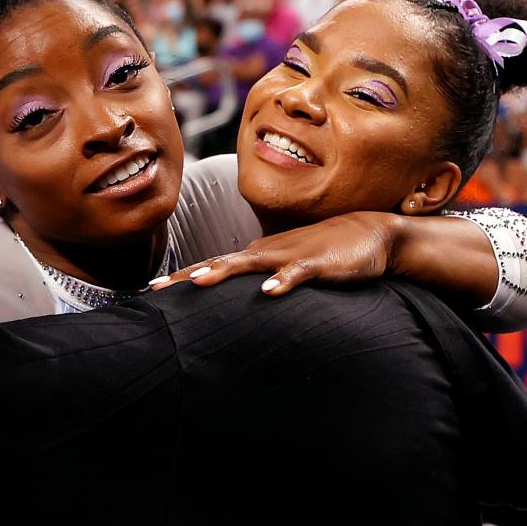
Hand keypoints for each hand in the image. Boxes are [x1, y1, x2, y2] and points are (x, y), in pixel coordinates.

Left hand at [151, 212, 401, 295]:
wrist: (371, 233)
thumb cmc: (326, 251)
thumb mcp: (288, 265)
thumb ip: (263, 275)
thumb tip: (240, 291)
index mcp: (258, 254)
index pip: (215, 264)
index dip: (185, 276)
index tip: (155, 290)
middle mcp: (267, 252)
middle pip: (221, 262)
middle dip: (190, 274)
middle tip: (159, 289)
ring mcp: (291, 256)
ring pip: (251, 264)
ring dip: (225, 272)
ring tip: (200, 283)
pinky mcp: (317, 264)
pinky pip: (297, 274)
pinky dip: (282, 282)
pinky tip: (268, 293)